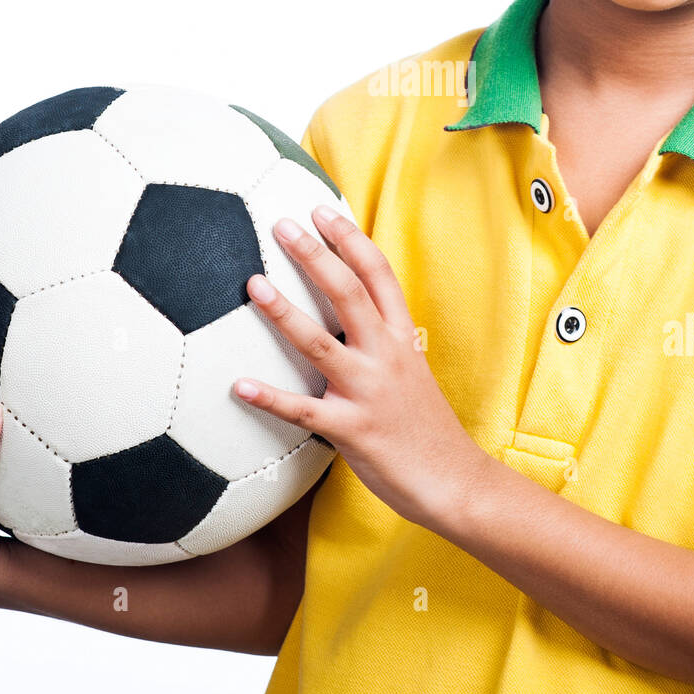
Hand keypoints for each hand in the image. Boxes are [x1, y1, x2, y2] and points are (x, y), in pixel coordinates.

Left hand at [236, 205, 488, 528]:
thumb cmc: (425, 427)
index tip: (322, 212)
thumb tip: (342, 317)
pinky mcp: (353, 430)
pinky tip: (239, 386)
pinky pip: (304, 411)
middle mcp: (388, 355)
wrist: (455, 482)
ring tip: (253, 285)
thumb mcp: (411, 370)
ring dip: (284, 313)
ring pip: (321, 343)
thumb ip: (379, 342)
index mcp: (402, 337)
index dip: (350, 240)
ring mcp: (370, 392)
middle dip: (315, 256)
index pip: (378, 274)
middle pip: (349, 293)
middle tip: (283, 226)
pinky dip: (270, 398)